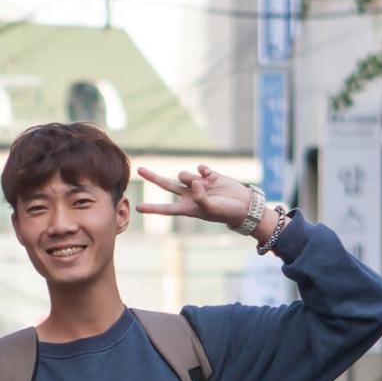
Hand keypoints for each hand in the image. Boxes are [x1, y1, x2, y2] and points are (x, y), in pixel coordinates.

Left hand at [136, 163, 276, 238]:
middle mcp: (190, 195)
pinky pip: (199, 168)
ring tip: (202, 183)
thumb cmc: (227, 212)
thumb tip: (193, 181)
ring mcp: (198, 184)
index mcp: (188, 208)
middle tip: (139, 169)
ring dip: (189, 177)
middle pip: (166, 185)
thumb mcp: (212, 209)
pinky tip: (210, 175)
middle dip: (153, 177)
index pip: (166, 208)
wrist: (244, 205)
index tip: (137, 208)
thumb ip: (201, 198)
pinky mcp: (209, 175)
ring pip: (184, 175)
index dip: (152, 208)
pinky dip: (203, 170)